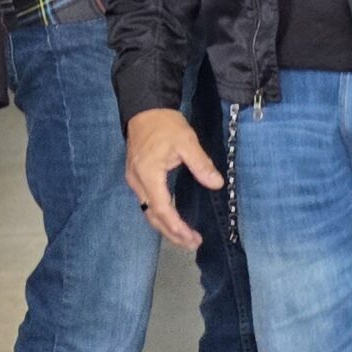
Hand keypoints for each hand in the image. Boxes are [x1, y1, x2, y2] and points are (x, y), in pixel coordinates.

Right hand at [124, 106, 222, 247]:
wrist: (144, 108)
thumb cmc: (165, 123)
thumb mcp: (187, 141)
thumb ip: (201, 164)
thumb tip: (217, 184)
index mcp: (148, 173)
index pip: (161, 208)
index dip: (176, 226)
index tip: (191, 237)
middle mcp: (137, 181)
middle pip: (152, 216)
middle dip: (172, 233)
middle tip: (192, 243)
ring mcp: (134, 180)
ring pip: (148, 212)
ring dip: (166, 227)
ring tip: (185, 237)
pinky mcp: (135, 177)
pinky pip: (147, 203)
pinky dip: (160, 216)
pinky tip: (173, 220)